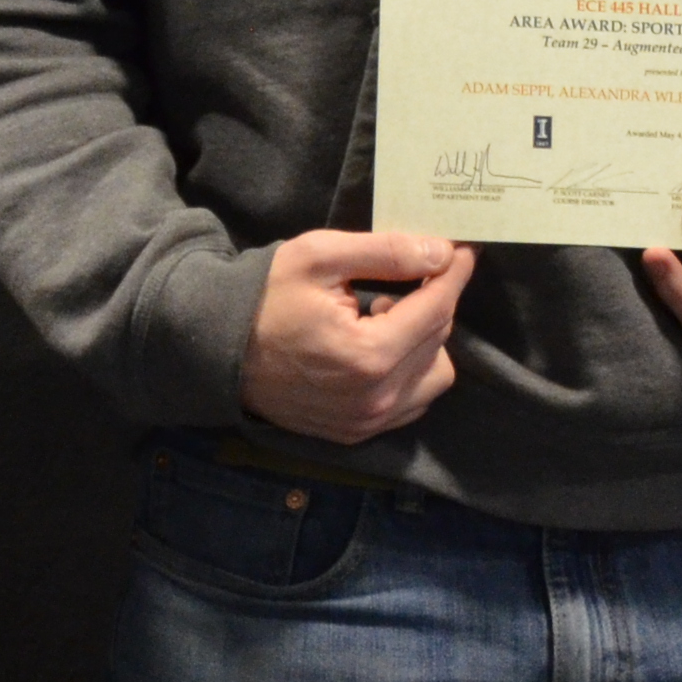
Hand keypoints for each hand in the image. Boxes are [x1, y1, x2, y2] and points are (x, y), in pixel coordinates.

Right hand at [240, 230, 475, 442]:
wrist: (218, 350)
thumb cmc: (266, 297)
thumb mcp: (321, 257)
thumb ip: (387, 252)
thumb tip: (442, 252)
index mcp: (369, 355)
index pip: (438, 308)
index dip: (455, 272)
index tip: (463, 248)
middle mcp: (376, 398)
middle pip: (439, 338)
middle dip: (432, 301)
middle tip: (405, 276)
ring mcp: (367, 422)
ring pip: (435, 374)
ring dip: (424, 340)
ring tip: (383, 318)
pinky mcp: (357, 433)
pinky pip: (412, 400)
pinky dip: (409, 370)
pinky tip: (377, 347)